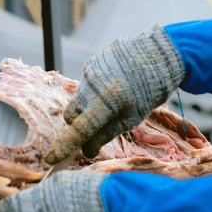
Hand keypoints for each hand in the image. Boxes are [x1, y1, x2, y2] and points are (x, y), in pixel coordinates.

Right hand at [47, 25, 184, 162]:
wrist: (160, 52)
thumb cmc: (151, 89)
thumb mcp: (132, 118)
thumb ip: (106, 134)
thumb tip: (86, 150)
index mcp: (108, 101)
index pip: (80, 129)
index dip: (64, 146)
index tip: (51, 158)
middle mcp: (93, 85)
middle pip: (72, 116)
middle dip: (79, 125)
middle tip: (97, 126)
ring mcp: (90, 71)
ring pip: (77, 100)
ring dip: (86, 108)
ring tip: (109, 103)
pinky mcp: (91, 63)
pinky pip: (84, 85)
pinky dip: (92, 92)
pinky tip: (111, 87)